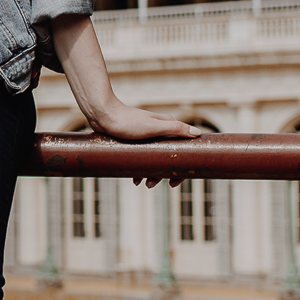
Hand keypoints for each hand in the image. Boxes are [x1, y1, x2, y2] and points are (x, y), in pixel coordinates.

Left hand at [84, 99, 202, 186]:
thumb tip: (197, 133)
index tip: (174, 182)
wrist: (102, 114)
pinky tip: (133, 176)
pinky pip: (142, 157)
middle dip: (162, 174)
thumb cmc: (127, 120)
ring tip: (141, 183)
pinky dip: (140, 168)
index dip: (181, 168)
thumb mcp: (153, 127)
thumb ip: (175, 129)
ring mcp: (148, 136)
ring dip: (150, 173)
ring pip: (155, 158)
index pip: (183, 149)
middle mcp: (161, 131)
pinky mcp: (135, 140)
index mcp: (168, 126)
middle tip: (151, 185)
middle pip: (169, 157)